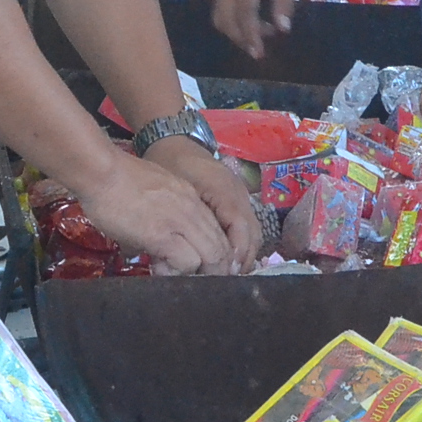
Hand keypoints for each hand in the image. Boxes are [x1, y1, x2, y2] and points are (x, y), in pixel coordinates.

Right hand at [73, 151, 235, 273]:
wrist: (101, 171)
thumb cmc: (117, 179)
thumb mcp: (154, 191)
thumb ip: (162, 214)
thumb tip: (150, 244)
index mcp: (191, 198)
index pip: (218, 231)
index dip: (216, 254)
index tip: (204, 267)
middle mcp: (192, 209)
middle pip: (221, 247)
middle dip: (214, 269)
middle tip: (197, 282)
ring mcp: (179, 222)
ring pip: (211, 256)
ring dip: (198, 273)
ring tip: (177, 278)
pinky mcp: (161, 236)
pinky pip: (186, 263)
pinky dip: (178, 273)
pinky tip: (161, 271)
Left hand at [147, 135, 259, 272]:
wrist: (174, 139)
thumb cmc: (168, 162)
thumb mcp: (170, 191)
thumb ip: (176, 222)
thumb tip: (173, 260)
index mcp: (223, 190)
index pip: (239, 229)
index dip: (233, 255)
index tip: (221, 276)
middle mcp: (238, 193)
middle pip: (252, 235)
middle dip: (240, 261)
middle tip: (223, 283)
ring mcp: (241, 195)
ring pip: (253, 233)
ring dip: (242, 256)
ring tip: (224, 276)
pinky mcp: (237, 199)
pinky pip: (246, 226)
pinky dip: (240, 245)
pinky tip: (225, 259)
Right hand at [214, 0, 299, 57]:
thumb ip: (283, 3)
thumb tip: (283, 29)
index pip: (245, 12)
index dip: (251, 34)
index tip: (259, 52)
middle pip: (226, 19)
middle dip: (241, 38)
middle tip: (260, 51)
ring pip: (220, 19)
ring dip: (236, 34)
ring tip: (259, 39)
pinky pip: (221, 13)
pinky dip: (233, 25)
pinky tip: (252, 28)